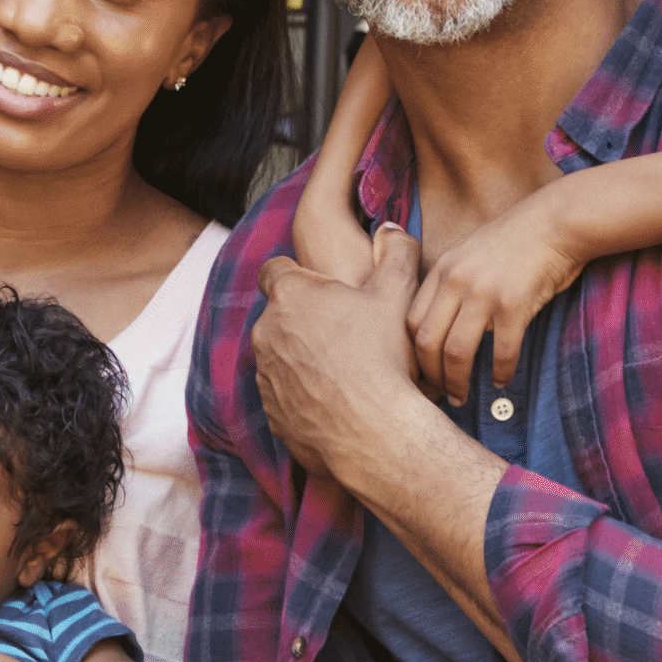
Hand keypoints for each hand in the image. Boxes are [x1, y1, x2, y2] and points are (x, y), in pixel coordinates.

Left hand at [252, 227, 453, 494]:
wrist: (373, 432)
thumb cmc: (383, 358)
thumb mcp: (397, 295)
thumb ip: (395, 252)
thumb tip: (391, 229)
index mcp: (291, 295)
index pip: (276, 269)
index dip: (297, 275)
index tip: (321, 290)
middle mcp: (266, 331)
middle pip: (279, 315)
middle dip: (304, 320)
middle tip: (345, 333)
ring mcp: (265, 374)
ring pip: (279, 356)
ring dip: (301, 357)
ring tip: (344, 371)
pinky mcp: (270, 411)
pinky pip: (284, 393)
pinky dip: (302, 394)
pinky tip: (336, 401)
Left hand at [403, 201, 583, 404]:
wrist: (556, 222)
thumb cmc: (517, 242)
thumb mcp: (469, 253)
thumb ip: (451, 283)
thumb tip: (442, 325)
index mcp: (441, 269)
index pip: (410, 321)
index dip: (411, 354)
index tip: (421, 373)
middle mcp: (455, 280)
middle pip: (426, 341)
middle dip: (430, 376)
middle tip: (439, 394)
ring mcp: (484, 292)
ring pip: (457, 352)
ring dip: (458, 382)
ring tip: (462, 397)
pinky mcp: (514, 303)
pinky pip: (501, 351)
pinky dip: (500, 372)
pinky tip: (502, 380)